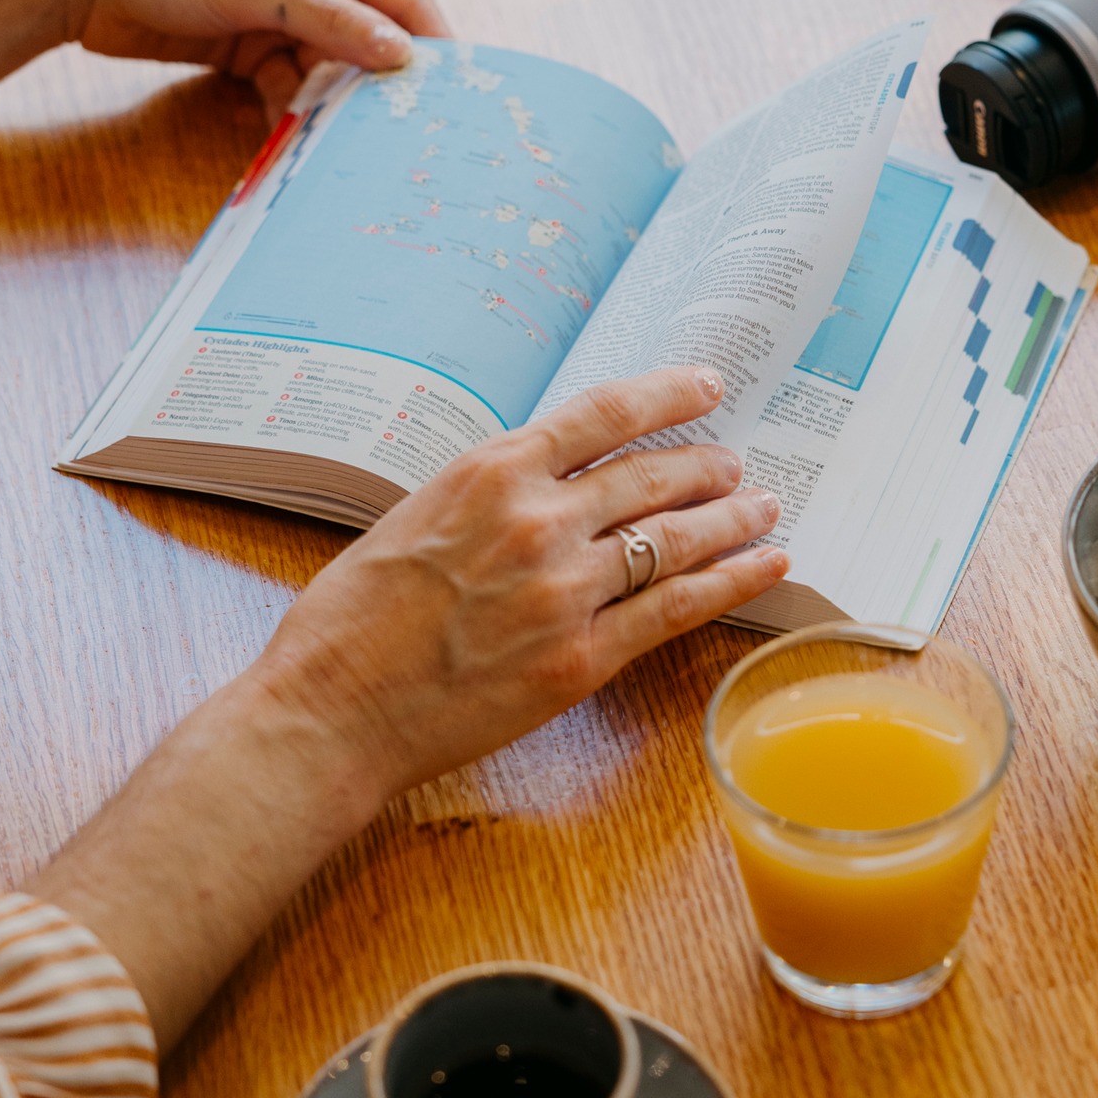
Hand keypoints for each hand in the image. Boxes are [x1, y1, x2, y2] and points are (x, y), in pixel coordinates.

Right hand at [34, 366, 786, 1050]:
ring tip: (766, 509)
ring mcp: (564, 589)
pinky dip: (732, 583)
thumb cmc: (349, 625)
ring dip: (733, 520)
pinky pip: (677, 609)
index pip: (601, 415)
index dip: (666, 395)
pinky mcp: (582, 657)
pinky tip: (766, 568)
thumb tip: (539, 487)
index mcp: (488, 475)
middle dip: (707, 467)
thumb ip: (482, 500)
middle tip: (738, 466)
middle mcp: (536, 520)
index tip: (706, 385)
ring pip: (675, 539)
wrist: (330, 711)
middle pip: (651, 477)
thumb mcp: (410, 522)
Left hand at [68, 0, 446, 122]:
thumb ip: (330, 22)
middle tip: (404, 141)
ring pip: (334, 74)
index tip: (455, 102)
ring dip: (335, 110)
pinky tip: (293, 144)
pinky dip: (294, 116)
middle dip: (382, 89)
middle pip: (374, 43)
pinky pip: (295, 90)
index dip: (433, 49)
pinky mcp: (259, 50)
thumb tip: (402, 53)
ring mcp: (288, 16)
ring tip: (345, 151)